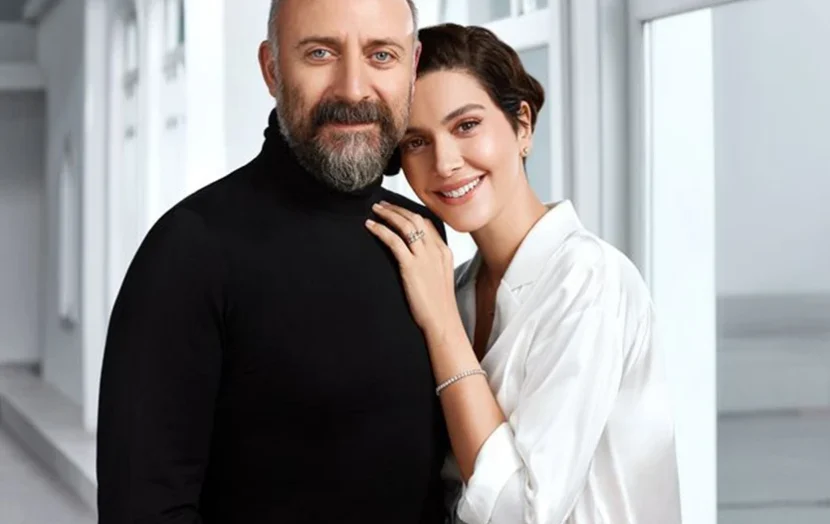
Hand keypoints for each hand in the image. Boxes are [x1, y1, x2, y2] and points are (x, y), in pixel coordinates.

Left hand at [366, 201, 458, 338]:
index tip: (397, 209)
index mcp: (444, 251)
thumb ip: (432, 263)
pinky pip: (394, 241)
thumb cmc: (440, 305)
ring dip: (388, 214)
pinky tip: (371, 226)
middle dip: (397, 209)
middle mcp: (435, 250)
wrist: (443, 321)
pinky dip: (381, 230)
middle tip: (382, 204)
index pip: (427, 222)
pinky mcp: (411, 266)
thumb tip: (418, 258)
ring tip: (375, 210)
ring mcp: (424, 257)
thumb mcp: (441, 278)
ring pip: (405, 225)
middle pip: (415, 219)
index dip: (410, 213)